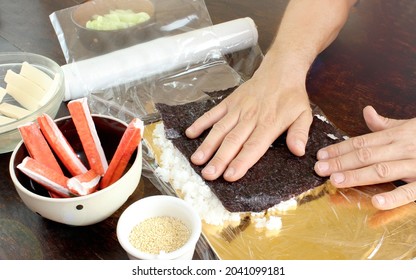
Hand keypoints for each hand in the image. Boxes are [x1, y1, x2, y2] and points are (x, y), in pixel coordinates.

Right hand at [185, 63, 312, 181]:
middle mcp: (251, 117)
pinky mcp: (229, 102)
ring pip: (220, 129)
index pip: (254, 146)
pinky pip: (213, 113)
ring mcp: (238, 109)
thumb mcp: (304, 114)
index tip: (230, 176)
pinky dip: (201, 122)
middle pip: (233, 141)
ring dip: (208, 145)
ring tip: (197, 160)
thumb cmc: (291, 96)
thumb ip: (300, 133)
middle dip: (219, 159)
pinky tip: (190, 134)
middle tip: (208, 175)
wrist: (280, 70)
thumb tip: (299, 151)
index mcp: (269, 123)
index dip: (241, 161)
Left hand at [314, 105, 415, 209]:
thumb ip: (386, 123)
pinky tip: (376, 201)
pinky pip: (411, 190)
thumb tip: (366, 112)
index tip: (320, 155)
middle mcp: (403, 147)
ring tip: (336, 180)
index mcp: (396, 135)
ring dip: (358, 175)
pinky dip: (394, 197)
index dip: (339, 149)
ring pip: (383, 169)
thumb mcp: (409, 125)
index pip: (361, 141)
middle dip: (340, 162)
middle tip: (319, 169)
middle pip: (366, 154)